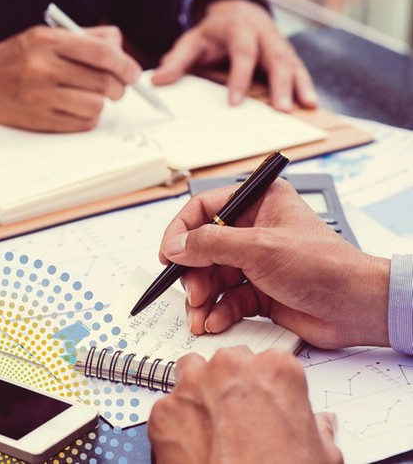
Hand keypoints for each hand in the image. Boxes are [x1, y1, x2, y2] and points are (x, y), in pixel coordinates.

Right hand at [0, 25, 140, 131]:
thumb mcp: (49, 35)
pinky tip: (78, 110)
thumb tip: (122, 54)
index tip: (133, 73)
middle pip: (102, 82)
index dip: (125, 65)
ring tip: (91, 98)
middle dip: (118, 87)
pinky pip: (81, 124)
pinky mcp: (39, 120)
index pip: (101, 54)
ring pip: (95, 106)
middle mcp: (43, 68)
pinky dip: (88, 118)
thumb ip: (87, 38)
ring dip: (101, 104)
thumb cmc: (22, 55)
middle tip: (116, 88)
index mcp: (48, 41)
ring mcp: (40, 97)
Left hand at [148, 347, 341, 463]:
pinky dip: (176, 424)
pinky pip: (167, 408)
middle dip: (230, 385)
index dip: (265, 387)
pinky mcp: (163, 412)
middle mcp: (230, 368)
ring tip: (213, 428)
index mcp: (275, 370)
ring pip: (191, 373)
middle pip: (227, 363)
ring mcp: (192, 387)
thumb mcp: (321, 454)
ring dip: (199, 393)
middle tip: (239, 420)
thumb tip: (322, 425)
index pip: (267, 362)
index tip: (265, 405)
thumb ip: (318, 428)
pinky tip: (194, 447)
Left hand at [151, 0, 317, 111]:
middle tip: (281, 109)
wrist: (234, 12)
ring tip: (305, 106)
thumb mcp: (190, 42)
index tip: (235, 102)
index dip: (240, 76)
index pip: (242, 51)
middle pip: (275, 57)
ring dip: (299, 85)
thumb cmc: (212, 33)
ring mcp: (277, 43)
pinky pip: (298, 68)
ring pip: (292, 62)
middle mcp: (262, 33)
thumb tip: (157, 81)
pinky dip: (305, 84)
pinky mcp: (286, 53)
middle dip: (280, 83)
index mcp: (238, 28)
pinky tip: (310, 102)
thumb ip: (177, 61)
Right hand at [159, 179, 390, 348]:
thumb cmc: (323, 266)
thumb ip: (211, 244)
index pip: (203, 208)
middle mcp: (254, 229)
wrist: (356, 308)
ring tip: (200, 315)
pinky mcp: (259, 291)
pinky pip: (226, 299)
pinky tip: (216, 322)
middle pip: (202, 248)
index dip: (180, 232)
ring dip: (202, 298)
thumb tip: (176, 246)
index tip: (168, 256)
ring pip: (211, 277)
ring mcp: (255, 262)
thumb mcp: (259, 248)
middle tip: (193, 293)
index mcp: (258, 203)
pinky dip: (218, 311)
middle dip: (193, 274)